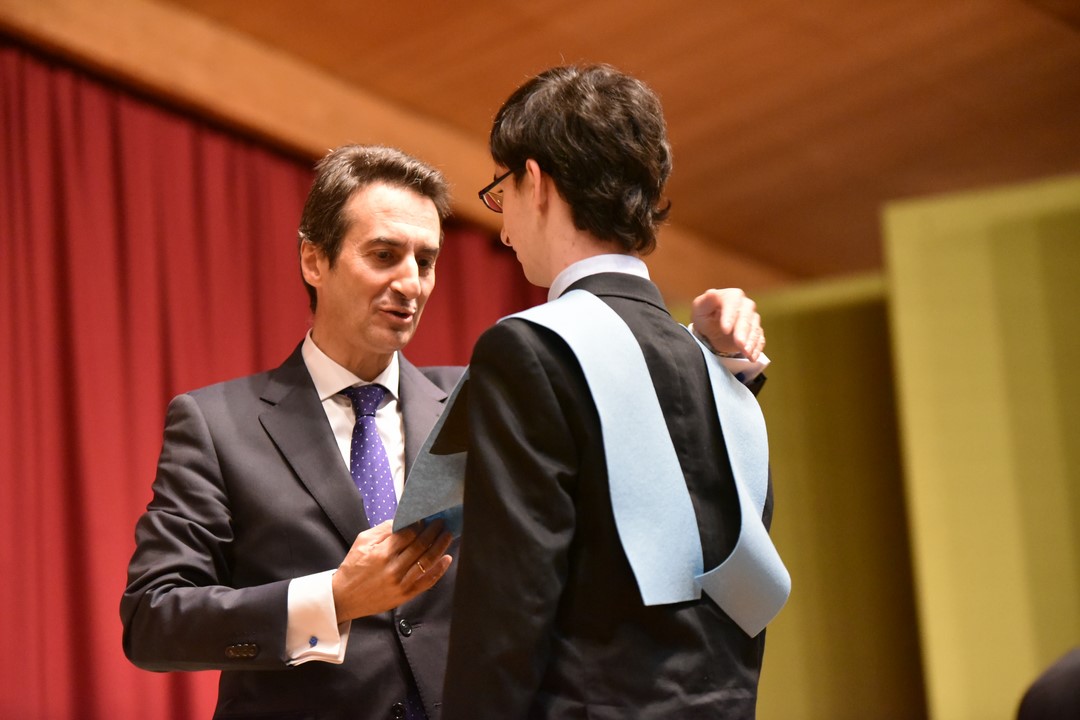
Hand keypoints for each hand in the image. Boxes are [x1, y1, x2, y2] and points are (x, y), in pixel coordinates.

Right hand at [331, 519, 452, 622]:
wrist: (344, 598)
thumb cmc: (352, 568)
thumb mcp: (362, 542)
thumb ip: (382, 530)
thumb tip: (402, 520)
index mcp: (382, 552)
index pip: (408, 533)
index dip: (420, 524)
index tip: (426, 518)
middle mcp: (393, 568)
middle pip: (421, 545)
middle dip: (434, 531)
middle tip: (441, 522)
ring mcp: (400, 583)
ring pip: (427, 561)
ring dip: (440, 546)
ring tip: (447, 535)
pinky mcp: (405, 595)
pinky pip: (427, 582)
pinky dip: (439, 570)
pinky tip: (447, 559)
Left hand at [690, 288, 764, 360]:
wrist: (711, 328)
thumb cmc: (704, 316)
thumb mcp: (700, 308)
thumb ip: (706, 301)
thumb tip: (712, 293)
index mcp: (732, 296)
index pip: (733, 304)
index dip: (730, 317)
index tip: (725, 330)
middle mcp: (745, 305)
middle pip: (746, 317)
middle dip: (743, 332)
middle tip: (739, 344)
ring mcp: (752, 319)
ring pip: (755, 329)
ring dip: (751, 342)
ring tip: (746, 353)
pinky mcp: (755, 332)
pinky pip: (759, 339)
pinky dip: (756, 348)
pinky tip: (752, 356)